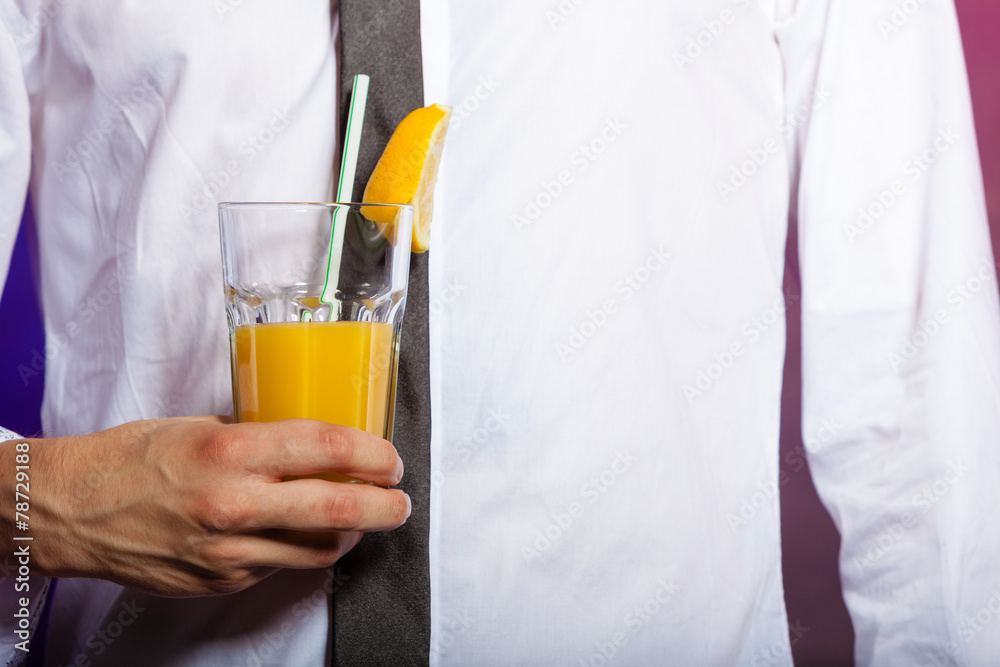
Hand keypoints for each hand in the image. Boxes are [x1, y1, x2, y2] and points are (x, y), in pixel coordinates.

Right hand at [2, 416, 409, 596]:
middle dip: (386, 506)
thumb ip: (261, 438)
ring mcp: (231, 550)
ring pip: (319, 550)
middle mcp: (237, 504)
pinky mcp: (222, 580)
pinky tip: (300, 534)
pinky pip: (281, 566)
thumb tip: (314, 444)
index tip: (390, 458)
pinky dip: (301, 549)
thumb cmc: (134, 458)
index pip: (329, 449)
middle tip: (400, 501)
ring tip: (358, 519)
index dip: (374, 454)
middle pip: (340, 509)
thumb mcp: (203, 426)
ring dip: (349, 534)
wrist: (74, 510)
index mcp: (234, 453)